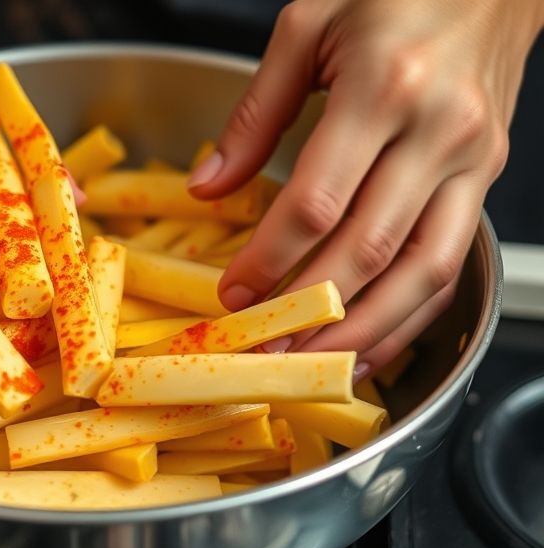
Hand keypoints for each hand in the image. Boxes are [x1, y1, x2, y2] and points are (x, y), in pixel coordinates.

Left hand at [188, 0, 543, 377]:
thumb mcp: (306, 28)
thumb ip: (254, 114)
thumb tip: (208, 187)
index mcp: (382, 87)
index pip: (317, 202)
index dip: (269, 259)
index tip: (233, 293)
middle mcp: (438, 131)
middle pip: (369, 249)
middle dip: (311, 311)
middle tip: (264, 348)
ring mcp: (474, 160)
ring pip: (421, 271)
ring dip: (364, 331)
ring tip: (312, 365)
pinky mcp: (488, 179)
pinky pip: (451, 265)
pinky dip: (410, 316)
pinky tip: (371, 344)